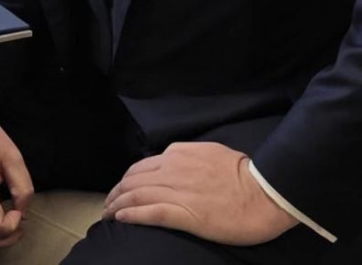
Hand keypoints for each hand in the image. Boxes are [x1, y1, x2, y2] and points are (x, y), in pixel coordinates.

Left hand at [103, 142, 297, 244]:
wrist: (264, 192)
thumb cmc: (245, 175)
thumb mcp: (210, 153)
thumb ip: (188, 158)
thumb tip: (176, 162)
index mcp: (178, 154)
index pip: (142, 166)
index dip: (127, 179)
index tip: (121, 189)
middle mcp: (171, 168)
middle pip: (133, 179)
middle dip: (116, 192)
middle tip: (108, 204)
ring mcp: (176, 190)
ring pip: (136, 194)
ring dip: (117, 204)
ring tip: (108, 214)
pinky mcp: (184, 214)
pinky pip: (149, 212)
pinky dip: (131, 215)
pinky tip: (121, 219)